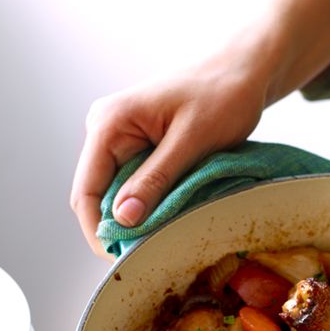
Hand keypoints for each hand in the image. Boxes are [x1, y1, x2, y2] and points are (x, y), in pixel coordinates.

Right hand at [70, 53, 267, 257]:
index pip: (86, 190)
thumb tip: (123, 219)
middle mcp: (105, 127)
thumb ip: (156, 179)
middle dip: (120, 225)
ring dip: (137, 214)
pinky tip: (170, 212)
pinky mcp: (137, 142)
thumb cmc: (223, 95)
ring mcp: (119, 135)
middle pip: (98, 194)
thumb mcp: (192, 141)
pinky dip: (149, 200)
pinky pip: (133, 181)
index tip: (124, 259)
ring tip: (164, 233)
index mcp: (109, 122)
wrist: (243, 70)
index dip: (99, 230)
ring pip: (116, 191)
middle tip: (150, 253)